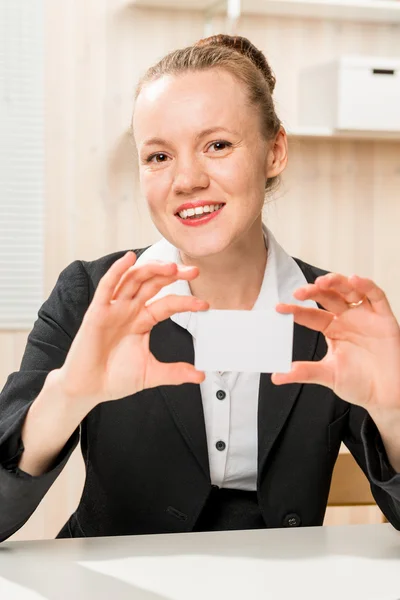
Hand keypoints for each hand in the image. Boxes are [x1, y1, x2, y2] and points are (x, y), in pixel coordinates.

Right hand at [58, 251, 208, 404]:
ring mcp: (114, 308)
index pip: (168, 304)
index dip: (186, 301)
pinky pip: (107, 286)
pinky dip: (117, 270)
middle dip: (173, 275)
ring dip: (152, 269)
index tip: (204, 304)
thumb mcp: (151, 373)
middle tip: (193, 271)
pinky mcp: (97, 311)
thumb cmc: (114, 378)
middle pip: (154, 284)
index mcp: (142, 321)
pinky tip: (129, 258)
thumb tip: (199, 375)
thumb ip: (175, 372)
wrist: (89, 388)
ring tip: (170, 266)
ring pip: (134, 279)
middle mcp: (129, 310)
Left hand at [271, 273, 399, 412]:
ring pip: (350, 291)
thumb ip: (304, 372)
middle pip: (328, 298)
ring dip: (336, 283)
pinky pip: (376, 296)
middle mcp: (348, 319)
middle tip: (299, 292)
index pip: (310, 315)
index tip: (279, 308)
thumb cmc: (360, 383)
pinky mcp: (384, 319)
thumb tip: (277, 375)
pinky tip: (354, 280)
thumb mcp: (328, 375)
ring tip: (322, 282)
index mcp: (332, 329)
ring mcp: (366, 317)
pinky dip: (366, 285)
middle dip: (314, 292)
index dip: (296, 311)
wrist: (386, 396)